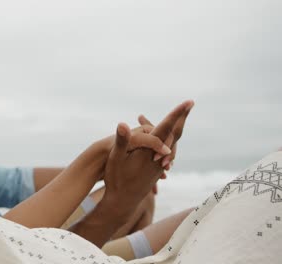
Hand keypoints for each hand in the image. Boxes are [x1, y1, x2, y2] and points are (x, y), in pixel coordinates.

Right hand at [101, 100, 193, 218]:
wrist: (123, 202)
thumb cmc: (117, 179)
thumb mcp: (116, 159)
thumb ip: (122, 141)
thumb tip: (122, 124)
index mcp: (150, 150)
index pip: (166, 127)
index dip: (177, 114)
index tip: (189, 102)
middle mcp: (160, 157)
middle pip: (175, 134)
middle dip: (181, 118)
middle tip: (190, 104)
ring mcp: (161, 164)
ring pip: (172, 144)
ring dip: (172, 129)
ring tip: (174, 116)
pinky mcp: (159, 169)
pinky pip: (167, 152)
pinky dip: (166, 140)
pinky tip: (165, 137)